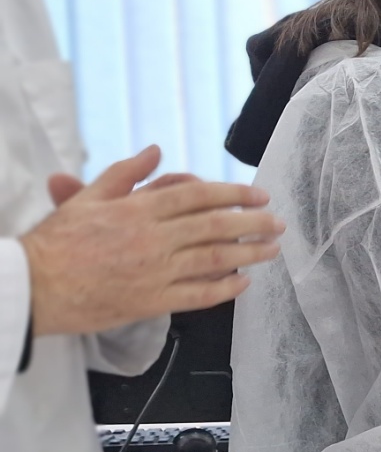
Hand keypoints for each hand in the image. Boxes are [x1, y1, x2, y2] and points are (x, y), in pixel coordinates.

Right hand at [21, 145, 283, 335]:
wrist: (33, 287)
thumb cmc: (57, 242)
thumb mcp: (88, 198)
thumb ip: (126, 173)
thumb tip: (155, 150)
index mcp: (138, 210)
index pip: (198, 196)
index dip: (234, 194)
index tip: (259, 196)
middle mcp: (152, 238)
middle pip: (215, 226)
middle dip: (253, 223)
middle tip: (277, 222)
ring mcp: (155, 272)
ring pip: (215, 259)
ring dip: (249, 253)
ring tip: (272, 249)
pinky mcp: (152, 301)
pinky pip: (199, 295)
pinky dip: (225, 289)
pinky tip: (244, 282)